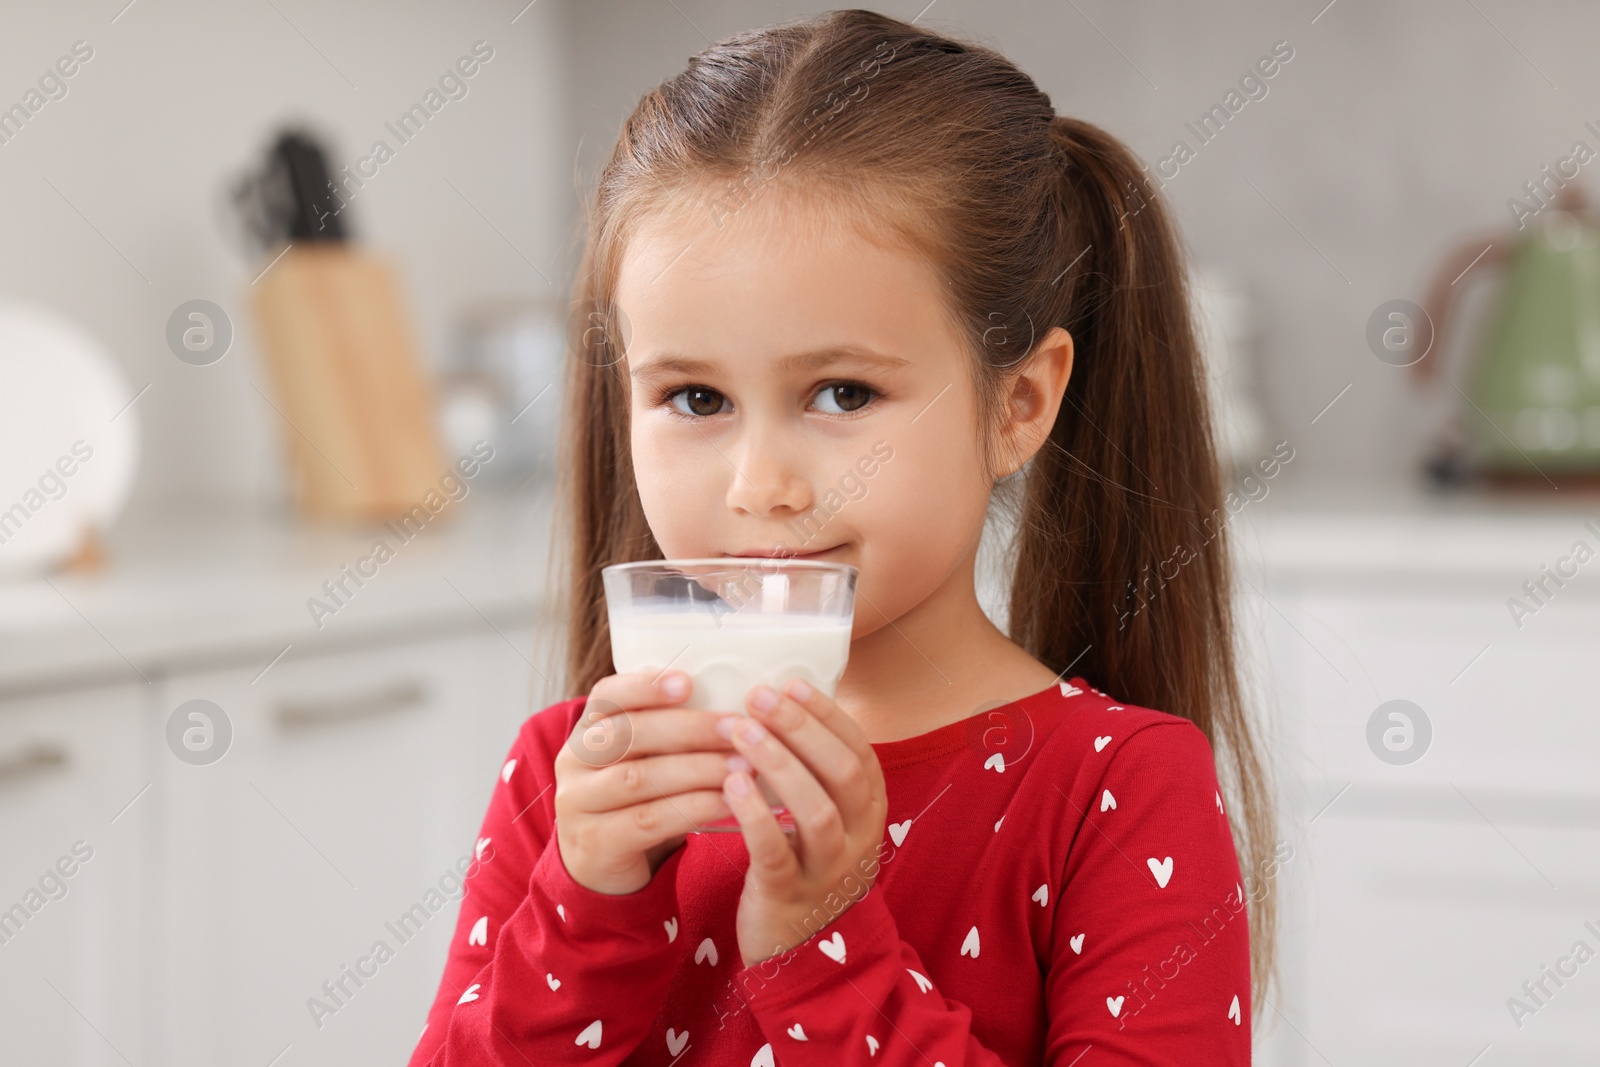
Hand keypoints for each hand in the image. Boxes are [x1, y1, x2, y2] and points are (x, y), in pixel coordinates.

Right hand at [554, 669, 739, 894]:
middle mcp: (574, 762)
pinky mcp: (594, 843)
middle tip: (737, 728)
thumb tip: (732, 703)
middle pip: (629, 735)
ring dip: (698, 769)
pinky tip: (726, 802)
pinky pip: (648, 820)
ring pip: (640, 779)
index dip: (645, 685)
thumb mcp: (641, 761)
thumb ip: (667, 733)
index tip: (688, 682)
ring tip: (742, 767)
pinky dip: (692, 808)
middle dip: (689, 729)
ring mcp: (578, 804)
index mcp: (586, 730)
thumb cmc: (636, 802)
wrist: (601, 869)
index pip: (607, 695)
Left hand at [717, 678, 887, 968]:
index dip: (826, 714)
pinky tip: (731, 783)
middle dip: (801, 729)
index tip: (789, 683)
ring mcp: (828, 869)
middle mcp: (858, 836)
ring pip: (816, 811)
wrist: (802, 951)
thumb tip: (780, 703)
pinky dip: (754, 814)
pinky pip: (777, 852)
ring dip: (779, 765)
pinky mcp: (790, 894)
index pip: (858, 750)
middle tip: (760, 697)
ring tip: (742, 730)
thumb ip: (812, 769)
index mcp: (868, 809)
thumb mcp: (822, 816)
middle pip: (841, 773)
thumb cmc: (803, 863)